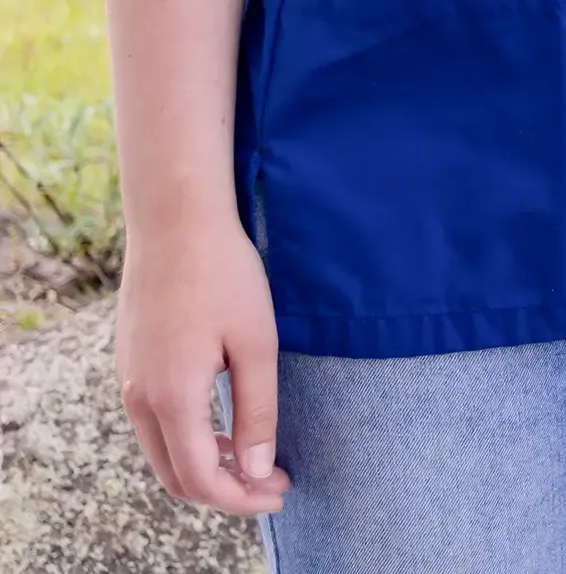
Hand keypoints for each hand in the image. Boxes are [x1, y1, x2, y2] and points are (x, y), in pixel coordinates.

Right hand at [113, 217, 287, 515]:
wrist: (175, 224)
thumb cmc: (225, 276)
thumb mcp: (257, 343)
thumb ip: (256, 411)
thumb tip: (256, 470)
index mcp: (171, 397)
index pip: (200, 477)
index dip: (241, 497)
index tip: (280, 491)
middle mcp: (140, 398)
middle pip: (176, 475)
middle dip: (225, 490)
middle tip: (273, 483)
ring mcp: (129, 383)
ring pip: (162, 453)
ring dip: (206, 466)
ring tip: (255, 460)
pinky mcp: (131, 367)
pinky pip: (154, 425)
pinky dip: (189, 440)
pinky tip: (225, 427)